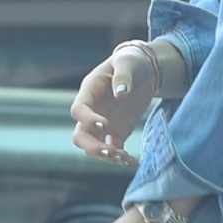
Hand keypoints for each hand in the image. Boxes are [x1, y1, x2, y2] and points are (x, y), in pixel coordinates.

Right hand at [70, 47, 156, 168]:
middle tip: (110, 151)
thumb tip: (121, 93)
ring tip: (123, 158)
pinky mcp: (118, 130)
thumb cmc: (131, 61)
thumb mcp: (127, 62)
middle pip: (81, 135)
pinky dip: (121, 158)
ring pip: (95, 146)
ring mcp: (104, 123)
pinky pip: (115, 148)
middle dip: (92, 146)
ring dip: (106, 155)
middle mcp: (92, 111)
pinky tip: (131, 161)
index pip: (78, 110)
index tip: (104, 124)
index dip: (87, 119)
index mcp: (89, 92)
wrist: (144, 69)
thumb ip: (123, 75)